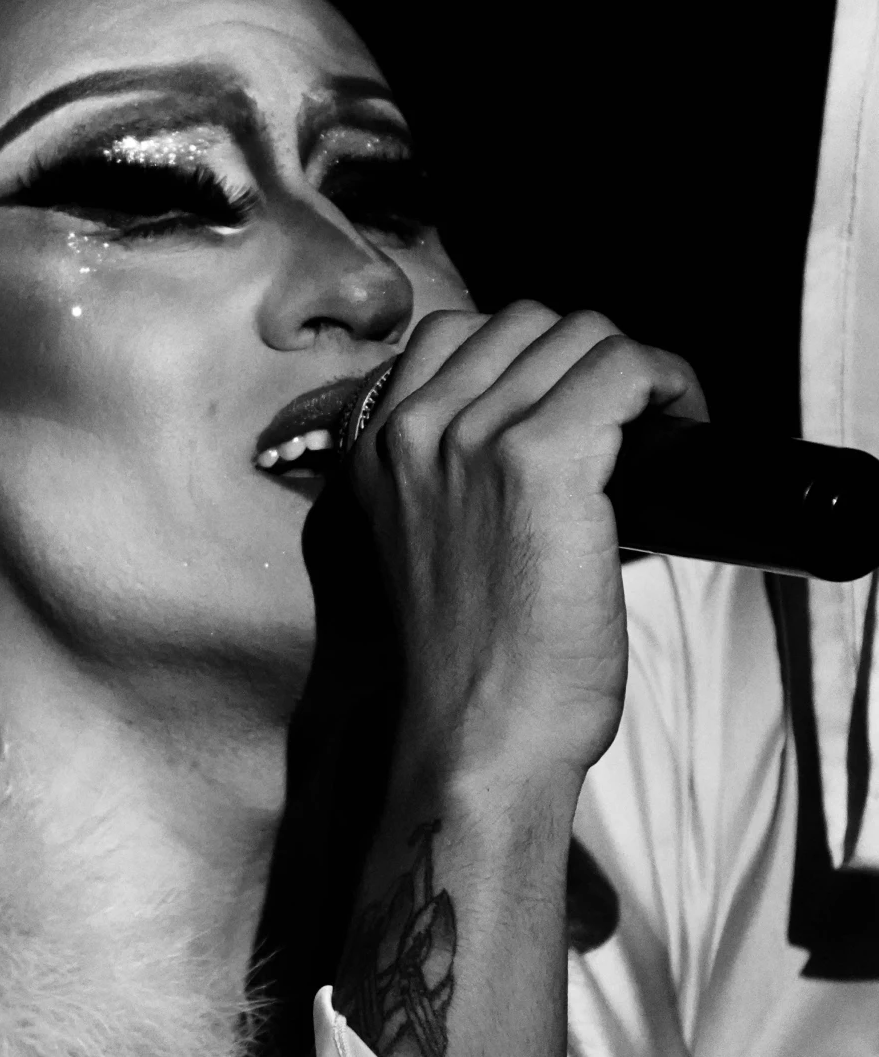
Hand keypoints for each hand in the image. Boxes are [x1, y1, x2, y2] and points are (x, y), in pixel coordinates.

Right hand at [348, 301, 707, 796]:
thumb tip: (552, 437)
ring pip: (577, 333)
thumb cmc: (469, 667)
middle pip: (522, 320)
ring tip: (659, 416)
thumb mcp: (422, 550)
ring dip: (630, 365)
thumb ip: (449, 484)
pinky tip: (679, 415)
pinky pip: (622, 368)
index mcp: (377, 449)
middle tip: (627, 411)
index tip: (573, 397)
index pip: (455, 333)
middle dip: (584, 354)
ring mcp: (474, 438)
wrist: (476, 736)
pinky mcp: (542, 461)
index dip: (529, 355)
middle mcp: (415, 430)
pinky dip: (665, 381)